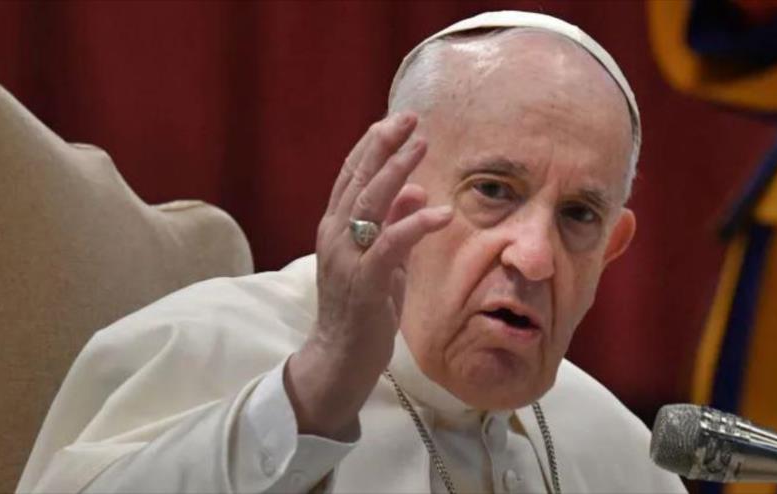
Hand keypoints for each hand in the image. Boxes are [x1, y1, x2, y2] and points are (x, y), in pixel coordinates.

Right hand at [285, 112, 451, 438]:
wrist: (340, 357)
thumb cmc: (362, 309)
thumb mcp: (383, 260)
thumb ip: (395, 225)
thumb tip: (417, 190)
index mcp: (336, 228)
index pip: (352, 176)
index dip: (374, 145)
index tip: (398, 120)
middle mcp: (335, 236)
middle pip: (358, 180)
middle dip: (384, 145)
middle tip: (410, 118)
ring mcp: (347, 258)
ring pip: (370, 204)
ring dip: (397, 171)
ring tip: (422, 145)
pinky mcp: (365, 282)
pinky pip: (390, 245)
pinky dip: (414, 225)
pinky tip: (440, 212)